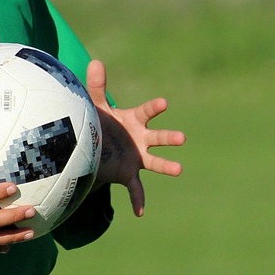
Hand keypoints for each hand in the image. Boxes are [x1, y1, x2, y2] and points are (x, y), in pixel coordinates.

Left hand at [86, 59, 184, 216]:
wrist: (93, 147)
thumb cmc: (100, 122)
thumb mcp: (96, 105)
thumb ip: (97, 86)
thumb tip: (95, 62)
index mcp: (134, 120)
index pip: (147, 112)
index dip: (154, 107)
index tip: (163, 103)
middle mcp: (141, 139)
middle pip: (158, 137)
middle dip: (169, 137)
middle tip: (181, 137)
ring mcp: (137, 158)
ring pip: (155, 162)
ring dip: (167, 165)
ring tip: (179, 169)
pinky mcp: (128, 174)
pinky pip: (136, 188)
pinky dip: (138, 200)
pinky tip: (139, 212)